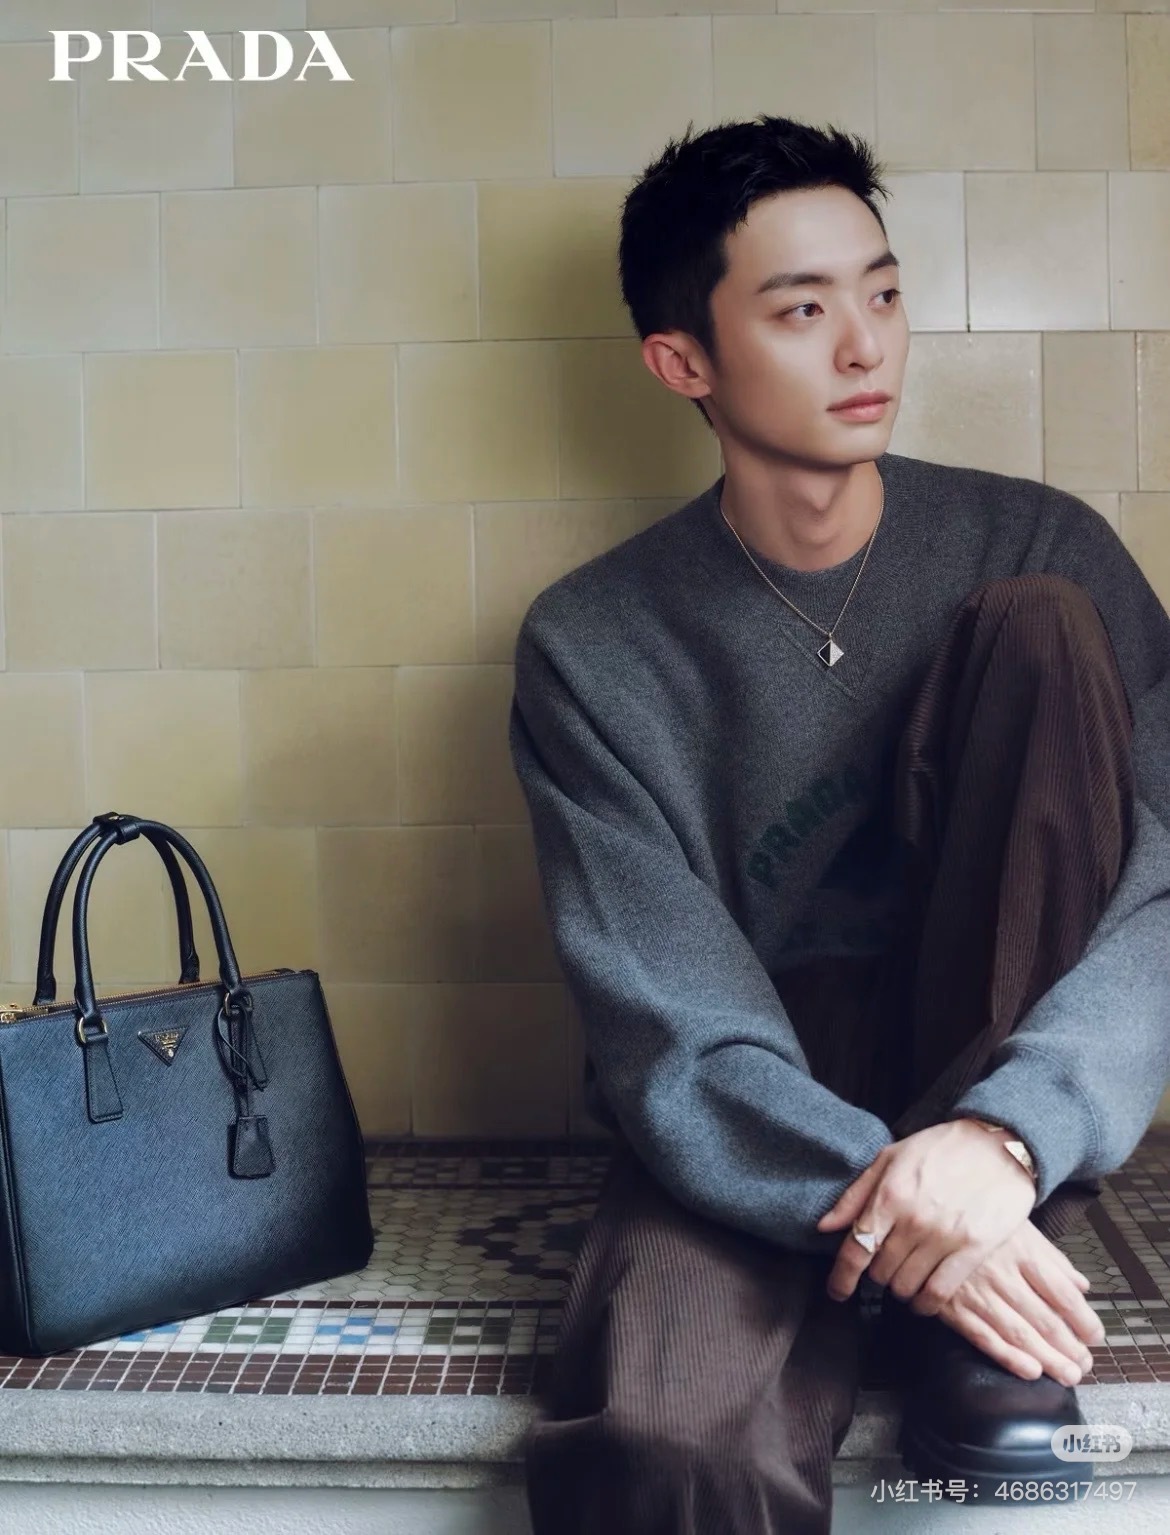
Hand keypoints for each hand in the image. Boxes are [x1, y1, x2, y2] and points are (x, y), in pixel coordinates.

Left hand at [817, 1118, 1036, 1305]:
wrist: (998, 1145)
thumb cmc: (940, 1148)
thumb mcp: (890, 1158)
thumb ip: (855, 1195)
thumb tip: (824, 1226)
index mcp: (890, 1195)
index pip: (855, 1249)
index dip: (841, 1278)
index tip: (838, 1291)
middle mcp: (913, 1220)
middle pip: (880, 1271)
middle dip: (876, 1274)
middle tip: (884, 1267)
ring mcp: (944, 1237)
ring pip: (906, 1285)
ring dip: (900, 1288)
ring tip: (905, 1277)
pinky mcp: (973, 1250)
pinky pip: (939, 1292)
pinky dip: (926, 1303)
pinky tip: (924, 1298)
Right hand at [922, 1218, 1105, 1384]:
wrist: (926, 1210)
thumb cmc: (980, 1219)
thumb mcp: (1020, 1227)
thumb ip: (1052, 1258)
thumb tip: (1082, 1286)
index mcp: (1022, 1251)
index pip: (1062, 1293)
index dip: (1083, 1319)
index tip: (1095, 1335)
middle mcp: (1002, 1273)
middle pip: (1044, 1318)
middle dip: (1069, 1347)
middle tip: (1084, 1365)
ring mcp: (976, 1291)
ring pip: (1018, 1333)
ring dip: (1047, 1359)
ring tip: (1068, 1375)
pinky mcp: (952, 1304)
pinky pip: (984, 1336)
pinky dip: (1008, 1357)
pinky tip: (1030, 1371)